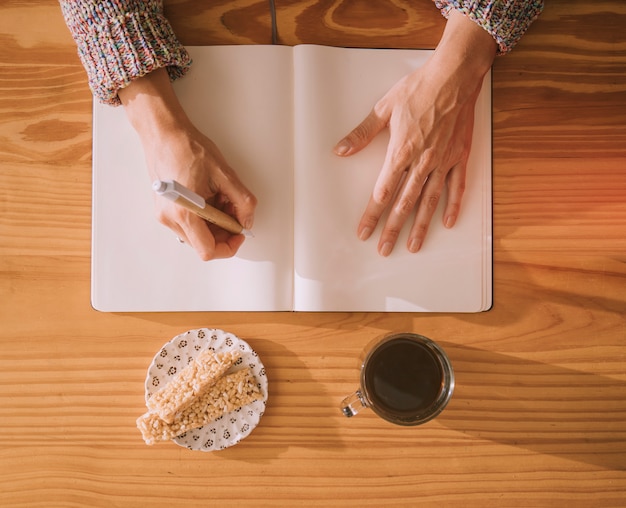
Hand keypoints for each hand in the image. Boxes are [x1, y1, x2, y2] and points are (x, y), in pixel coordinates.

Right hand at [118, 68, 256, 260]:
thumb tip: (247, 220)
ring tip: (221, 198)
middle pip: (204, 243)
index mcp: (184, 212)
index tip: (239, 234)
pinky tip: (210, 197)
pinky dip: (204, 216)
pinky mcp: (164, 209)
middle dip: (224, 230)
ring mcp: (165, 215)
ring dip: (215, 222)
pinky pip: (189, 223)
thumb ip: (242, 202)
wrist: (164, 133)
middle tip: (234, 211)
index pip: (208, 250)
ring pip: (197, 234)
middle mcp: (170, 218)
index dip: (229, 246)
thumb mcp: (225, 174)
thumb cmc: (187, 148)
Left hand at [334, 10, 495, 255]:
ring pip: (429, 201)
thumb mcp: (384, 109)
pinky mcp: (460, 156)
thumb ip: (362, 134)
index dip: (371, 215)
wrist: (454, 75)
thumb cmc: (419, 89)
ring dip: (421, 226)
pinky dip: (453, 205)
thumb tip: (340, 150)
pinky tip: (447, 222)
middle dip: (392, 228)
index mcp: (400, 152)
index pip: (382, 192)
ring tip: (413, 246)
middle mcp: (422, 162)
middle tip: (384, 250)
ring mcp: (443, 161)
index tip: (364, 232)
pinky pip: (457, 186)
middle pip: (404, 204)